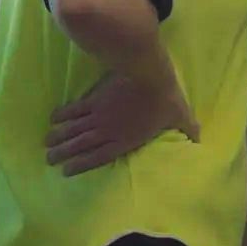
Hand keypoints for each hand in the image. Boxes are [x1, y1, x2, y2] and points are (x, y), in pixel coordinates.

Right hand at [45, 72, 198, 175]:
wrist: (148, 74)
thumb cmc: (164, 98)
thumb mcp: (179, 115)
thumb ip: (187, 128)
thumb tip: (201, 139)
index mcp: (124, 140)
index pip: (97, 157)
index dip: (80, 165)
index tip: (65, 171)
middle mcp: (106, 131)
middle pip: (79, 145)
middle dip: (62, 153)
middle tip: (48, 159)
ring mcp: (98, 115)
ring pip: (73, 129)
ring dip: (58, 137)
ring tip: (45, 144)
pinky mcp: (94, 99)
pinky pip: (74, 109)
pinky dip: (62, 115)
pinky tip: (53, 119)